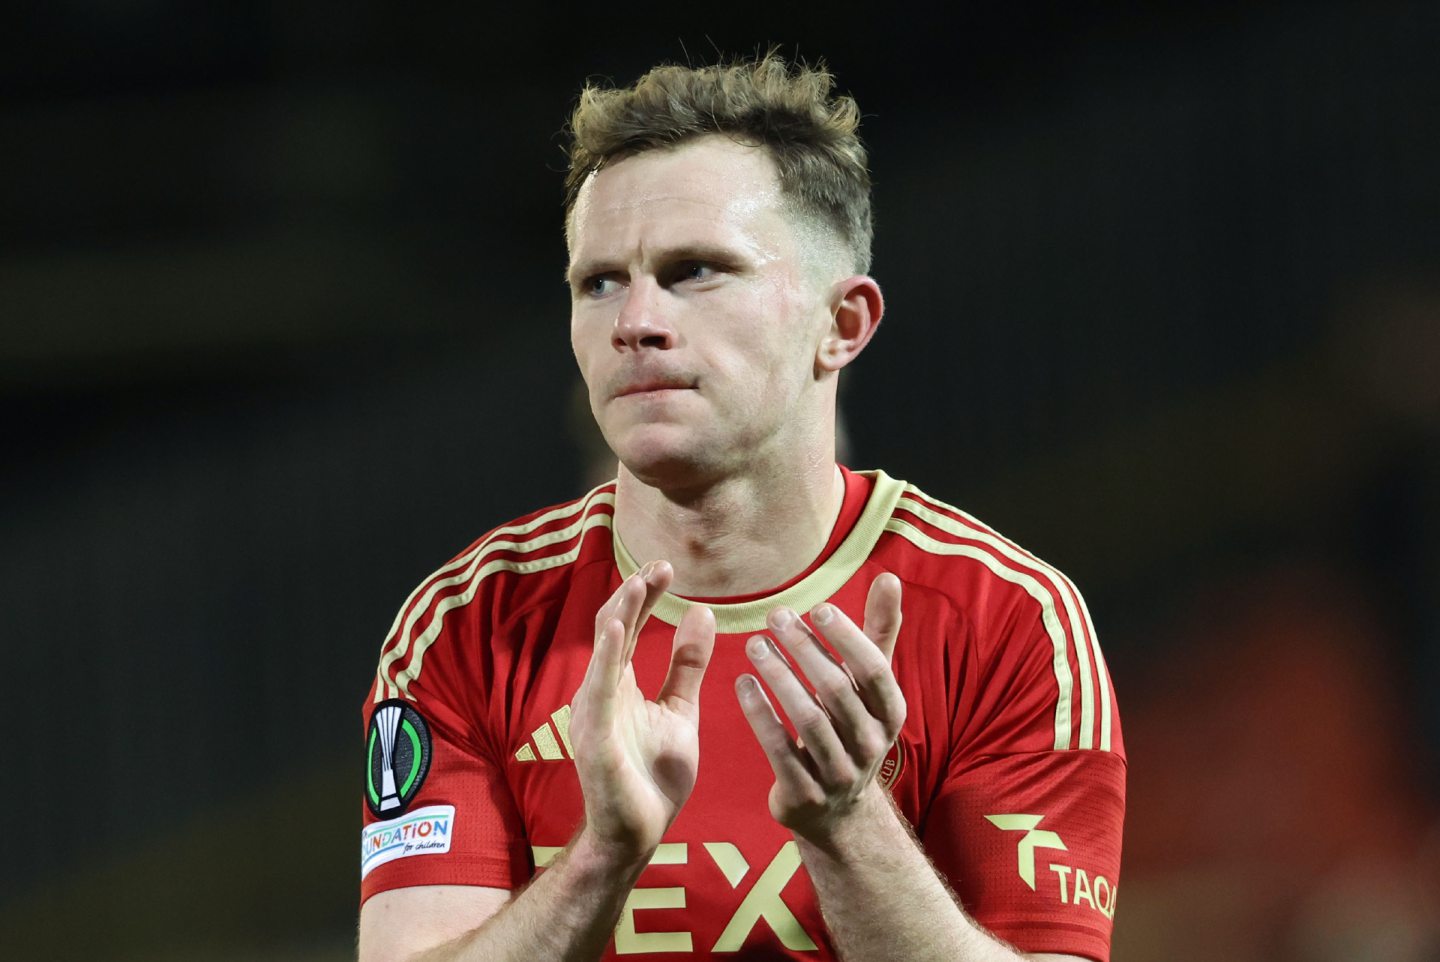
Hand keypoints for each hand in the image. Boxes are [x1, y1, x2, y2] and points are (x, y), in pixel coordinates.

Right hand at [569, 561, 715, 861]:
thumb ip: (687, 665)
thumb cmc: (653, 777)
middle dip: (634, 595)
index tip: (667, 566)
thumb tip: (700, 612)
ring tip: (639, 582)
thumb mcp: (680, 711)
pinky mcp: (597, 735)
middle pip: (614, 629)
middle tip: (660, 564)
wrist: (638, 834)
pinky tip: (617, 628)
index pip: (630, 627)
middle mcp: (601, 691)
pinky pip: (600, 689)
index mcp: (620, 684)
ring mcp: (595, 711)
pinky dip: (606, 656)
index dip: (645, 595)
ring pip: (604, 652)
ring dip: (621, 614)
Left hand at [735, 573, 905, 840]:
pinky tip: (742, 683)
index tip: (816, 608)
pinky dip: (759, 714)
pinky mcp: (805, 794)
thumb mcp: (870, 686)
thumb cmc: (852, 726)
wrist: (838, 811)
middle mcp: (871, 745)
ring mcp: (839, 774)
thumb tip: (890, 577)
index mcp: (891, 714)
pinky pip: (779, 749)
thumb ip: (879, 632)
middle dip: (804, 649)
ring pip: (808, 719)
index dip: (847, 638)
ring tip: (754, 644)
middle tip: (774, 616)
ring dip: (779, 676)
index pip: (874, 671)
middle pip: (837, 691)